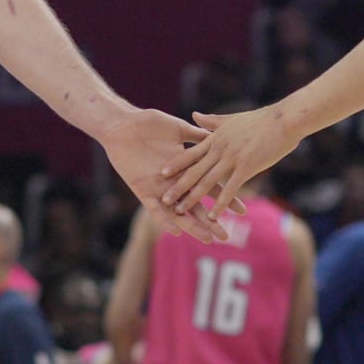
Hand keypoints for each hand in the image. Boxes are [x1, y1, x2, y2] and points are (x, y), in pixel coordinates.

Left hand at [102, 108, 236, 242]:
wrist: (122, 125)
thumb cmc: (148, 124)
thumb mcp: (177, 128)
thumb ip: (196, 136)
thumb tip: (216, 135)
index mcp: (184, 168)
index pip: (210, 187)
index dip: (224, 199)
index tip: (241, 212)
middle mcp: (174, 182)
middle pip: (197, 205)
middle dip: (211, 222)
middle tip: (227, 237)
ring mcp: (159, 188)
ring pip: (178, 213)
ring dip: (192, 227)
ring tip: (207, 240)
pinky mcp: (142, 190)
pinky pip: (154, 210)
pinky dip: (164, 220)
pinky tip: (175, 231)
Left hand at [161, 108, 298, 221]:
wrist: (283, 120)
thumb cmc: (261, 120)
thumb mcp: (231, 119)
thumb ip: (211, 121)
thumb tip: (194, 114)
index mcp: (216, 138)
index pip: (190, 153)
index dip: (176, 164)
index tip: (162, 173)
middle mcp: (220, 149)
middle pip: (194, 170)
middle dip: (178, 186)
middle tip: (164, 200)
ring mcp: (232, 158)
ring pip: (207, 181)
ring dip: (193, 198)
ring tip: (181, 210)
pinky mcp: (246, 167)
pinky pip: (230, 189)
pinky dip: (220, 203)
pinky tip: (213, 216)